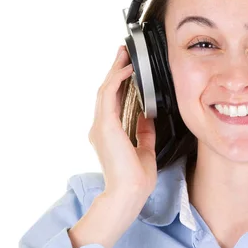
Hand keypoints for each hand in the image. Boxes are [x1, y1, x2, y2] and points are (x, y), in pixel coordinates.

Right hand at [88, 45, 157, 202]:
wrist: (129, 193)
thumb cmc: (135, 179)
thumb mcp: (145, 149)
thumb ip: (144, 132)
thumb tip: (148, 116)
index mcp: (108, 134)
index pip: (112, 102)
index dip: (118, 84)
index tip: (127, 69)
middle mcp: (100, 128)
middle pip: (106, 92)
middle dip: (114, 70)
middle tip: (123, 54)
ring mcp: (100, 126)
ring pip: (105, 90)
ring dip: (115, 70)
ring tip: (124, 55)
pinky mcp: (105, 125)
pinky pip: (109, 96)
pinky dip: (117, 80)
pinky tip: (127, 70)